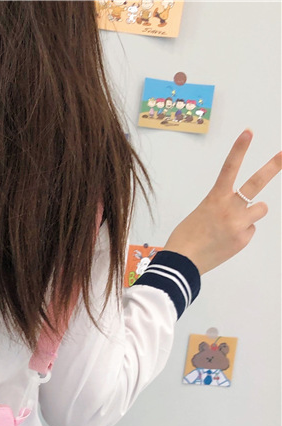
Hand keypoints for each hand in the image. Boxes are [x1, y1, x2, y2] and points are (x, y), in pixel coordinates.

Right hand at [163, 130, 281, 274]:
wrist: (181, 264)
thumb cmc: (184, 239)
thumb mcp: (200, 216)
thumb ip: (221, 208)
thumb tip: (240, 215)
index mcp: (214, 199)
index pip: (229, 168)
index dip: (239, 149)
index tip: (249, 132)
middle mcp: (230, 208)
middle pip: (257, 183)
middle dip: (273, 166)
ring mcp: (239, 224)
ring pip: (260, 210)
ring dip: (251, 214)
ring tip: (233, 225)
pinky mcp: (243, 240)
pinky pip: (249, 231)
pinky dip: (240, 234)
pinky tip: (225, 241)